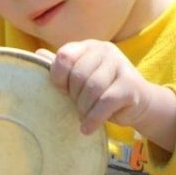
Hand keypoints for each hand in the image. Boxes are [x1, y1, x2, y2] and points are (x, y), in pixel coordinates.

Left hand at [37, 40, 175, 151]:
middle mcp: (105, 50)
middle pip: (78, 75)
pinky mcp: (130, 85)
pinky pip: (105, 103)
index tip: (63, 92)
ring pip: (92, 89)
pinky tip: (88, 128)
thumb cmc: (103, 89)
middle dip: (74, 97)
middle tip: (78, 106)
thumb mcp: (80, 77)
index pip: (64, 57)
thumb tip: (36, 54)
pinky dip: (93, 119)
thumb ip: (62, 67)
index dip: (59, 78)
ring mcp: (120, 65)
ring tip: (85, 116)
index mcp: (88, 46)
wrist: (138, 102)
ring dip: (84, 108)